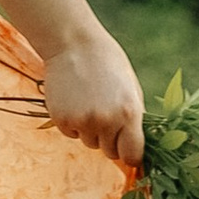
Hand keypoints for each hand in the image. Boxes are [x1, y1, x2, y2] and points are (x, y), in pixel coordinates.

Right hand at [40, 33, 144, 168]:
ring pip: (90, 142)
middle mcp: (106, 120)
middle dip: (109, 139)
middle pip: (110, 152)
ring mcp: (82, 121)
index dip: (129, 154)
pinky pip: (71, 134)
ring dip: (90, 129)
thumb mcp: (130, 89)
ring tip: (88, 100)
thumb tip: (136, 148)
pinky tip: (74, 99)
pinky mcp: (62, 119)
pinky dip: (73, 122)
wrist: (73, 43)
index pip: (132, 155)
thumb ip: (135, 119)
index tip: (126, 149)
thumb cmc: (107, 62)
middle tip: (104, 112)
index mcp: (129, 112)